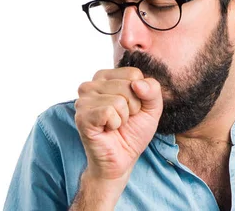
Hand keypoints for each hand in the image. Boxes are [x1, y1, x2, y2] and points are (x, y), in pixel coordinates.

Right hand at [74, 67, 162, 181]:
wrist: (122, 160)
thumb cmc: (133, 131)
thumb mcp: (152, 107)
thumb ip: (152, 89)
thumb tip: (137, 84)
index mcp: (105, 77)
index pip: (134, 74)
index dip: (140, 95)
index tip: (131, 108)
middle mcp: (91, 85)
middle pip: (128, 86)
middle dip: (133, 107)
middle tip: (123, 120)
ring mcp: (83, 100)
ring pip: (120, 100)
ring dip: (123, 118)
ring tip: (114, 125)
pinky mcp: (82, 116)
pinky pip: (109, 112)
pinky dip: (115, 124)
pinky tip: (107, 130)